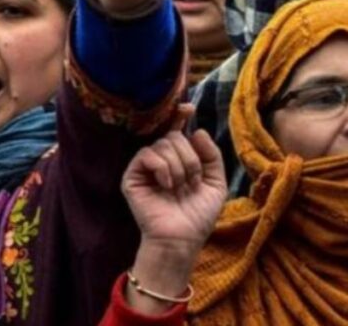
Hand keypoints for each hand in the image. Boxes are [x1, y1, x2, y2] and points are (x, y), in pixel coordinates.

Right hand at [121, 106, 227, 312]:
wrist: (181, 239)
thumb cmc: (198, 216)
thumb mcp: (215, 183)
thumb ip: (211, 155)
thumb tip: (197, 130)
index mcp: (179, 160)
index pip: (177, 130)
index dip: (180, 116)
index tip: (188, 108)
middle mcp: (161, 160)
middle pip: (174, 137)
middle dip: (189, 158)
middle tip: (191, 181)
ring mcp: (145, 167)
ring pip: (163, 144)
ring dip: (179, 166)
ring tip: (178, 187)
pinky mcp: (132, 176)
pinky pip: (147, 154)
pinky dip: (162, 167)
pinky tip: (166, 184)